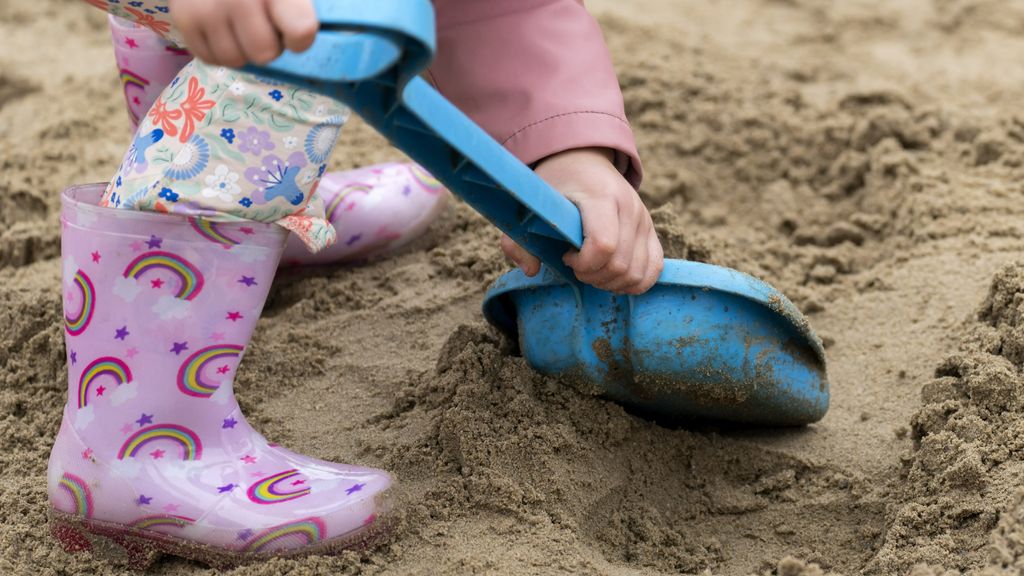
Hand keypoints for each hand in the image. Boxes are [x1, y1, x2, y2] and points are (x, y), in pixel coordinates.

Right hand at [169, 0, 317, 66]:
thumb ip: (304, 6)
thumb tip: (337, 29)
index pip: (301, 30)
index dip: (300, 38)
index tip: (295, 29)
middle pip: (265, 54)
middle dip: (269, 44)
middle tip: (263, 23)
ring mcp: (207, 9)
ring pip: (236, 60)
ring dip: (243, 48)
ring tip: (241, 23)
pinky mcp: (183, 18)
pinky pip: (210, 58)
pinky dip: (219, 48)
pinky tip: (222, 26)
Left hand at [500, 147, 663, 294]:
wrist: (583, 160)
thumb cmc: (555, 185)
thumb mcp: (531, 205)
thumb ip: (517, 239)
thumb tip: (531, 271)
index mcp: (600, 197)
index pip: (603, 245)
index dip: (583, 263)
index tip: (566, 256)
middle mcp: (629, 207)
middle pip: (620, 265)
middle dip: (593, 276)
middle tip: (576, 266)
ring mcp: (644, 219)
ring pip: (637, 272)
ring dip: (611, 283)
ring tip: (592, 270)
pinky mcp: (651, 230)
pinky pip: (654, 269)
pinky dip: (634, 282)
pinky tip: (612, 275)